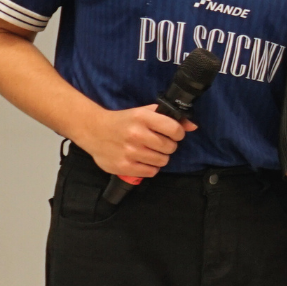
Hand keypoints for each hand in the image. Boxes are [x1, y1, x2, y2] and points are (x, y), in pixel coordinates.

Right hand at [78, 104, 194, 177]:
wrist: (93, 131)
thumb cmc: (122, 121)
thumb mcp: (143, 113)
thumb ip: (168, 118)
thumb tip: (193, 126)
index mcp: (142, 117)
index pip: (175, 130)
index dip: (177, 133)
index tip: (172, 134)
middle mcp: (136, 134)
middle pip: (170, 147)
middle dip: (167, 146)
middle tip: (157, 143)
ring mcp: (130, 152)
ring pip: (162, 161)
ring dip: (159, 158)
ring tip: (148, 151)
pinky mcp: (124, 166)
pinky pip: (151, 172)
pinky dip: (149, 168)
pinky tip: (141, 160)